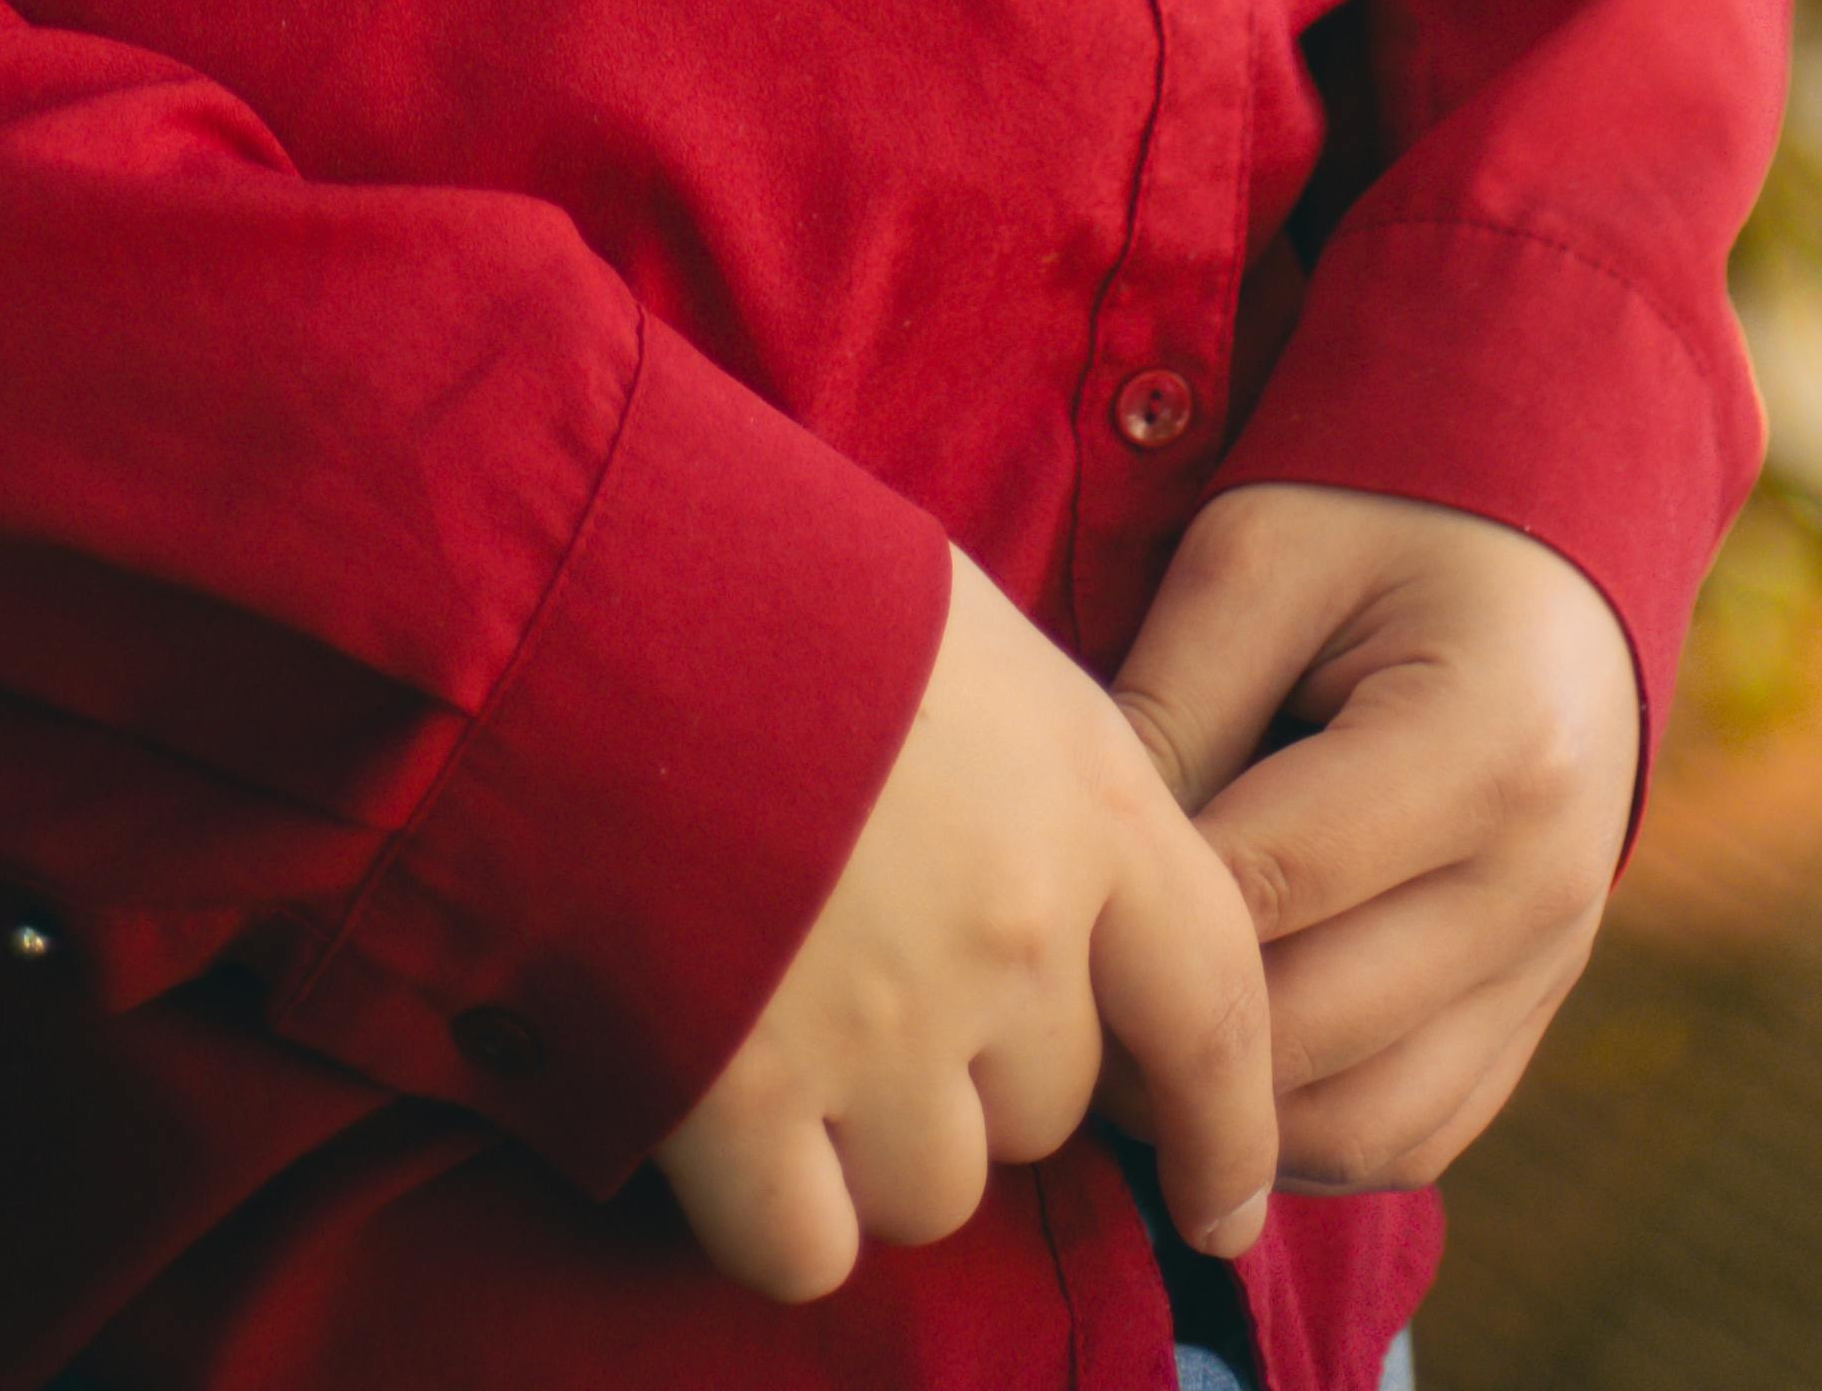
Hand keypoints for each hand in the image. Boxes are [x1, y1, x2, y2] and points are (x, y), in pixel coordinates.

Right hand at [652, 547, 1276, 1304]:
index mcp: (1087, 800)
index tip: (1222, 1205)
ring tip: (793, 1017)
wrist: (593, 588)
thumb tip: (1040, 863)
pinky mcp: (746, 1101)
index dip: (1228, 1131)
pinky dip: (777, 1212)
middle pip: (1051, 1104)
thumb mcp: (962, 630)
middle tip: (877, 967)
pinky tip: (732, 1122)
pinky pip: (808, 1247)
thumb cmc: (773, 574)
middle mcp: (1016, 935)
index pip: (1216, 1008)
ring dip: (879, 1144)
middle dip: (983, 1071)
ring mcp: (885, 1029)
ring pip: (938, 1188)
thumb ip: (1032, 772)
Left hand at [1108, 483, 1641, 1197]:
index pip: (1264, 891)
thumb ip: (1167, 709)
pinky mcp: (1538, 1010)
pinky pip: (1412, 1130)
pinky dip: (1304, 1128)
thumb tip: (1068, 873)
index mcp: (1489, 746)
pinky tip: (1219, 1063)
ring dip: (1229, 1111)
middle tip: (1048, 993)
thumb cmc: (1380, 521)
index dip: (1129, 913)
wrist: (1540, 540)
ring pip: (1361, 1123)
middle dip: (1163, 1031)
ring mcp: (1556, 962)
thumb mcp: (1256, 561)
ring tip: (1123, 1038)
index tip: (1027, 900)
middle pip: (1309, 1032)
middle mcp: (1546, 882)